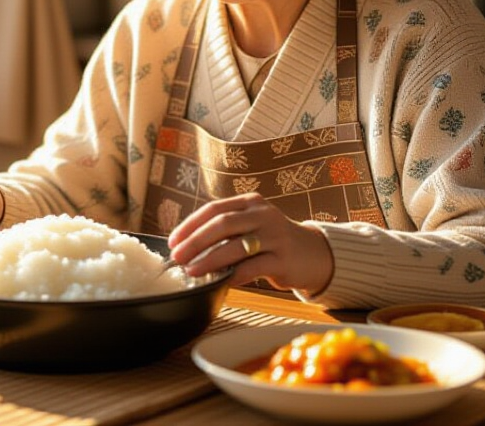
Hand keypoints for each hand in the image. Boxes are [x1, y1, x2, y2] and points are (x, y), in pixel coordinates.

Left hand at [166, 193, 333, 292]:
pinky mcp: (283, 260)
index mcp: (251, 203)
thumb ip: (226, 229)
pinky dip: (233, 276)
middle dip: (195, 242)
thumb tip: (185, 245)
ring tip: (192, 271)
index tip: (173, 241)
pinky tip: (220, 282)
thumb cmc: (271, 240)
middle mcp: (264, 215)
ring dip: (210, 260)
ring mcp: (275, 237)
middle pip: (222, 224)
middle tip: (178, 257)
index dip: (190, 225)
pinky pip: (252, 268)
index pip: (214, 209)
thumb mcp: (251, 224)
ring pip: (236, 247)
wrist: (311, 254)